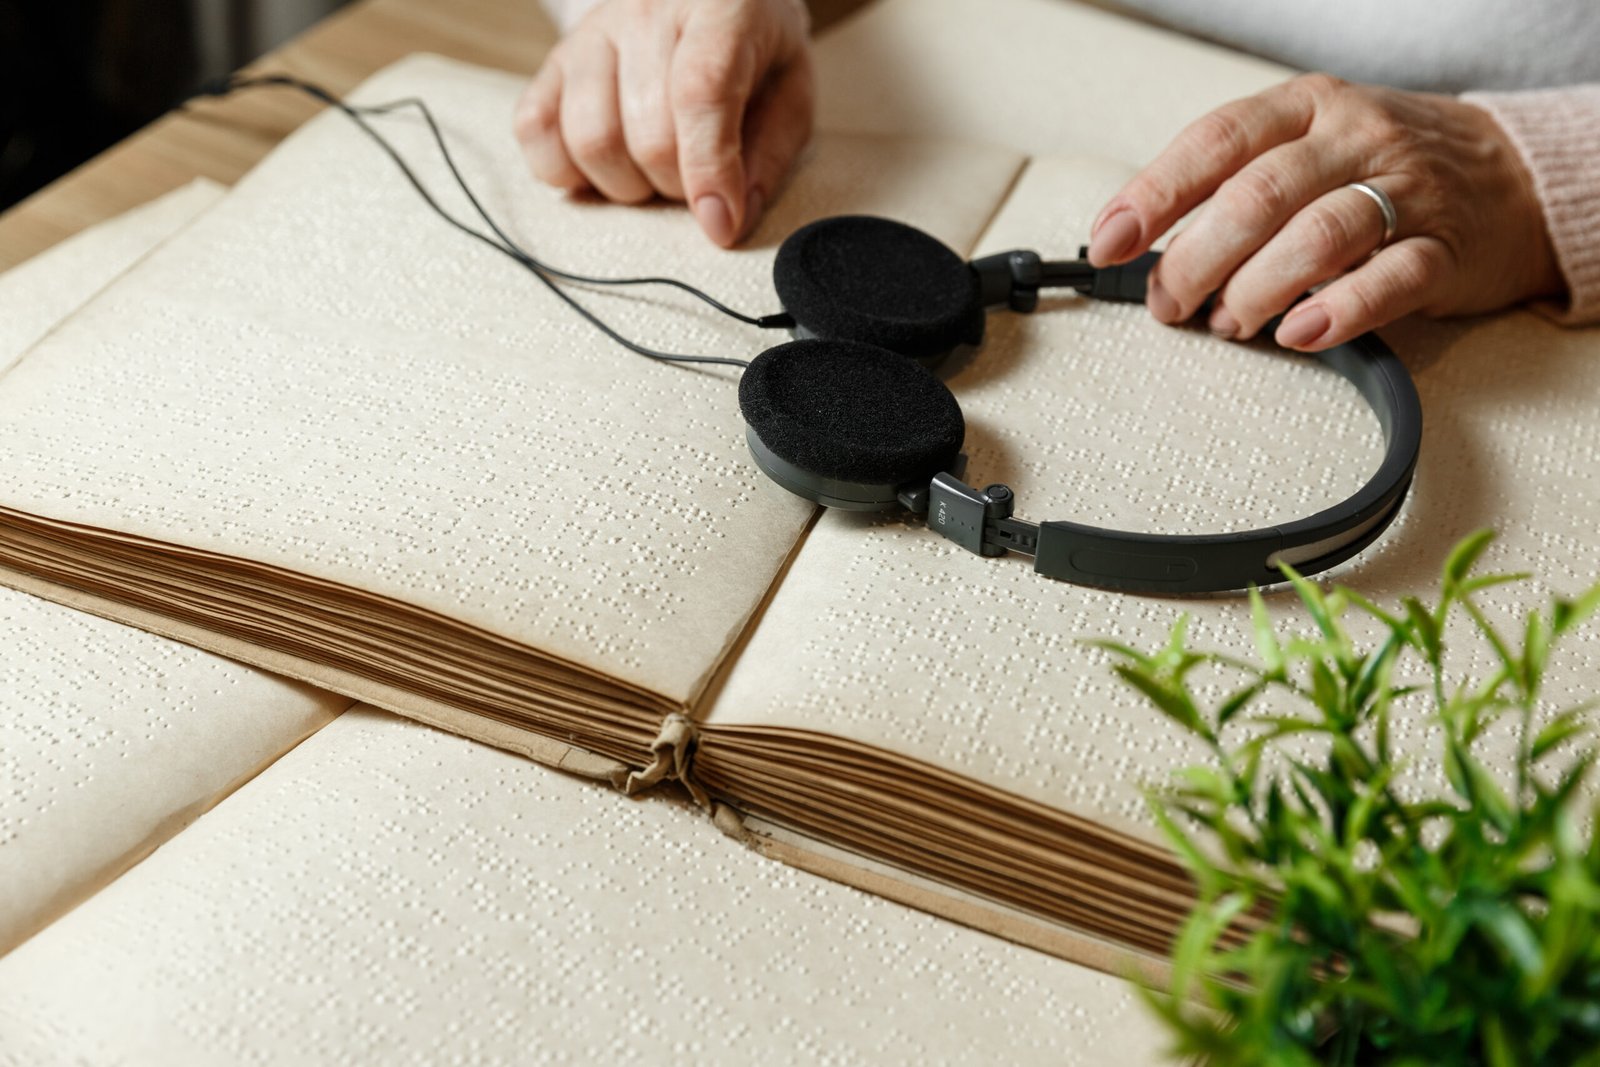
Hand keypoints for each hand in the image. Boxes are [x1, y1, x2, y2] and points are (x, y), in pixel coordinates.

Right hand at [514, 0, 813, 246]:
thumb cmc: (752, 50)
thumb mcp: (790, 89)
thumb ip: (769, 153)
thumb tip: (729, 219)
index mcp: (718, 7)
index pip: (701, 94)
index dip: (709, 171)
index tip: (719, 225)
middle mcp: (646, 10)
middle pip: (648, 135)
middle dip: (677, 185)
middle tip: (696, 177)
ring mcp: (591, 32)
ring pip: (590, 140)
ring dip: (627, 186)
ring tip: (654, 171)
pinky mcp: (554, 59)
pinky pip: (535, 131)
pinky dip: (565, 171)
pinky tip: (605, 167)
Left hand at [1086, 74, 1563, 349]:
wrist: (1512, 177)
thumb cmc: (1379, 169)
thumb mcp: (1304, 147)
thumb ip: (1231, 185)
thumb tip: (1141, 249)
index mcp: (1305, 107)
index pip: (1215, 143)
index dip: (1154, 195)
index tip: (1109, 243)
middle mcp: (1354, 138)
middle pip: (1258, 196)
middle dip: (1197, 260)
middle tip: (1170, 305)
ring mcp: (1406, 190)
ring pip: (1319, 235)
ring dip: (1256, 290)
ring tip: (1229, 323)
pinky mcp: (1446, 250)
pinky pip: (1392, 278)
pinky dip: (1339, 311)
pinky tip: (1298, 333)